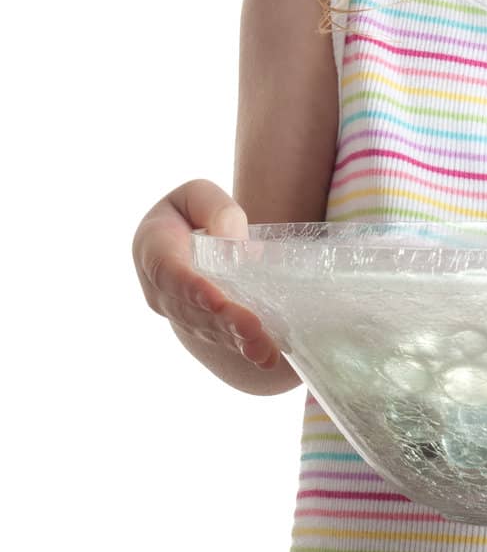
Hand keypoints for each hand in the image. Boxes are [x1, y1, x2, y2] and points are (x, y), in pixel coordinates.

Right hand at [132, 178, 282, 370]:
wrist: (183, 239)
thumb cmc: (190, 212)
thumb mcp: (197, 195)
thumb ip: (214, 209)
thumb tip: (233, 242)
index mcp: (153, 248)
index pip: (170, 272)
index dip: (193, 289)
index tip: (217, 301)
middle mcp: (160, 289)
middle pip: (191, 309)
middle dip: (224, 322)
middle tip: (255, 331)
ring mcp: (178, 313)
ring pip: (206, 329)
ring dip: (236, 341)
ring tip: (265, 349)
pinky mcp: (199, 326)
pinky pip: (220, 338)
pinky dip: (244, 348)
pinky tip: (268, 357)